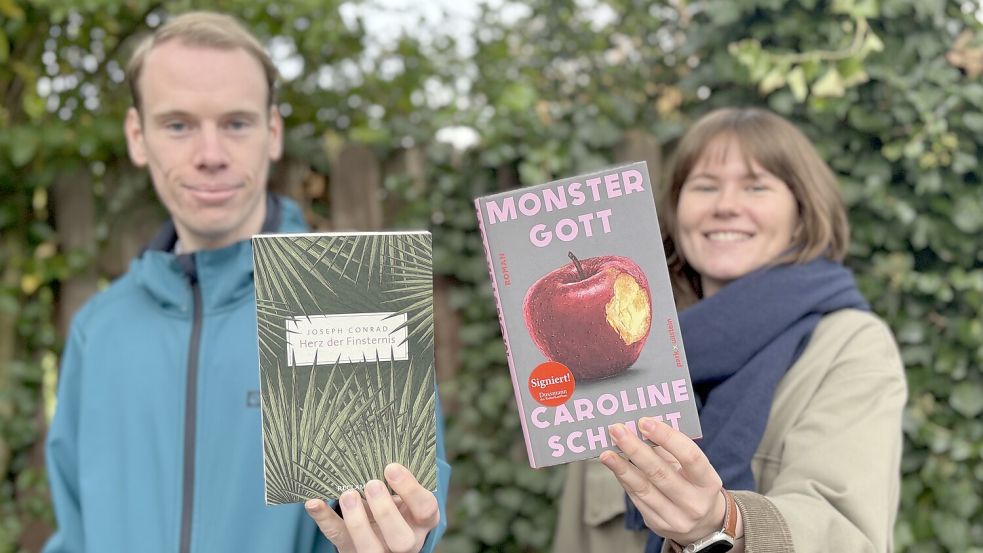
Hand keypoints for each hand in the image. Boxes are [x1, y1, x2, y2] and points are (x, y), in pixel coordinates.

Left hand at [305, 463, 438, 552]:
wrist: (382, 528)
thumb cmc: (396, 498)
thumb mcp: (405, 489)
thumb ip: (397, 476)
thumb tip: (377, 438)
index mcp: (422, 520)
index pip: (425, 509)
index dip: (410, 490)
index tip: (391, 467)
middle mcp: (406, 540)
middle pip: (402, 539)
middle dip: (385, 512)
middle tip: (371, 485)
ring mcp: (379, 549)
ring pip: (371, 548)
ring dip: (357, 522)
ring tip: (348, 495)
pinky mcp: (352, 549)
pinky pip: (338, 538)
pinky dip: (324, 520)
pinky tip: (314, 502)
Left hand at [600, 418, 726, 544]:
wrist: (703, 524)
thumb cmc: (694, 485)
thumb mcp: (693, 469)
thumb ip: (671, 448)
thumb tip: (642, 425)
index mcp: (708, 482)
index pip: (690, 456)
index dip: (667, 437)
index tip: (644, 422)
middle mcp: (694, 503)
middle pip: (661, 472)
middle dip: (635, 449)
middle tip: (617, 430)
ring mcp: (676, 517)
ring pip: (643, 488)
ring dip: (621, 467)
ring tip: (606, 452)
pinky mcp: (658, 524)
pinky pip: (636, 498)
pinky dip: (624, 479)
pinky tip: (614, 466)